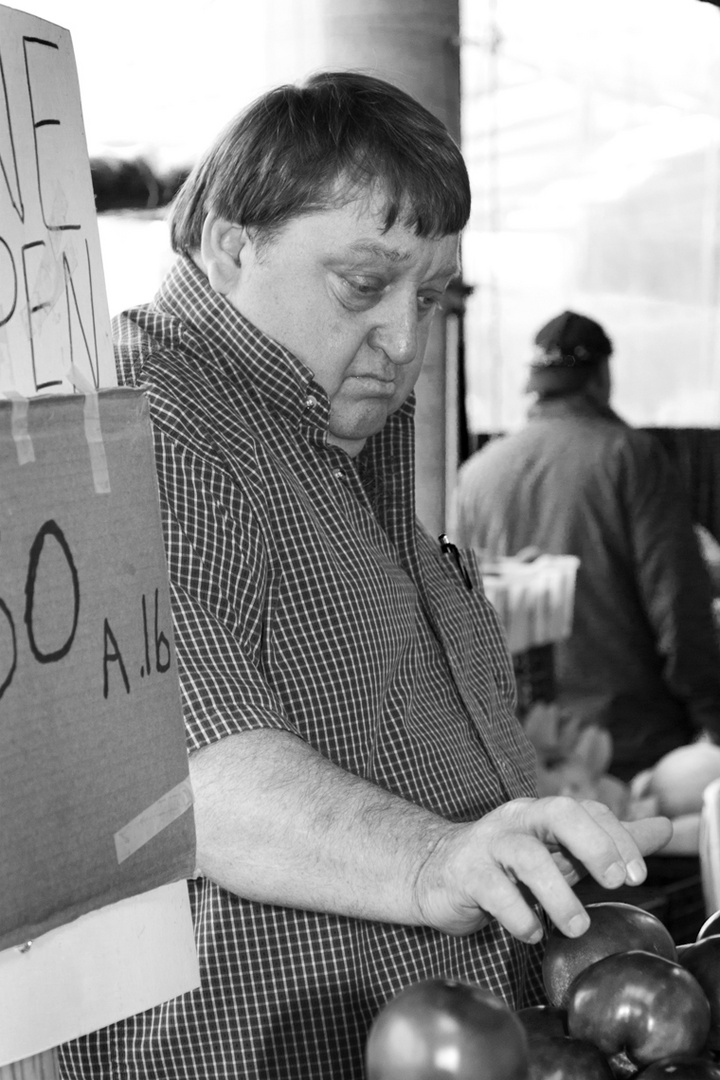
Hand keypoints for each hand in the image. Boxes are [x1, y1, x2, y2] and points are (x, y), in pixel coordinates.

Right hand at [413, 796, 671, 943]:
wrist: (435, 871)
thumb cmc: (509, 863)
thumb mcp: (560, 849)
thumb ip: (609, 840)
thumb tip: (664, 828)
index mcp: (543, 812)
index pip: (587, 809)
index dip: (617, 836)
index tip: (638, 875)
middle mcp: (518, 819)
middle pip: (558, 812)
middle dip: (593, 843)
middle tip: (616, 882)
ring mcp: (488, 844)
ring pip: (526, 856)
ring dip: (558, 894)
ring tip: (577, 927)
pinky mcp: (465, 873)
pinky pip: (493, 891)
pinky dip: (518, 915)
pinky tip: (531, 932)